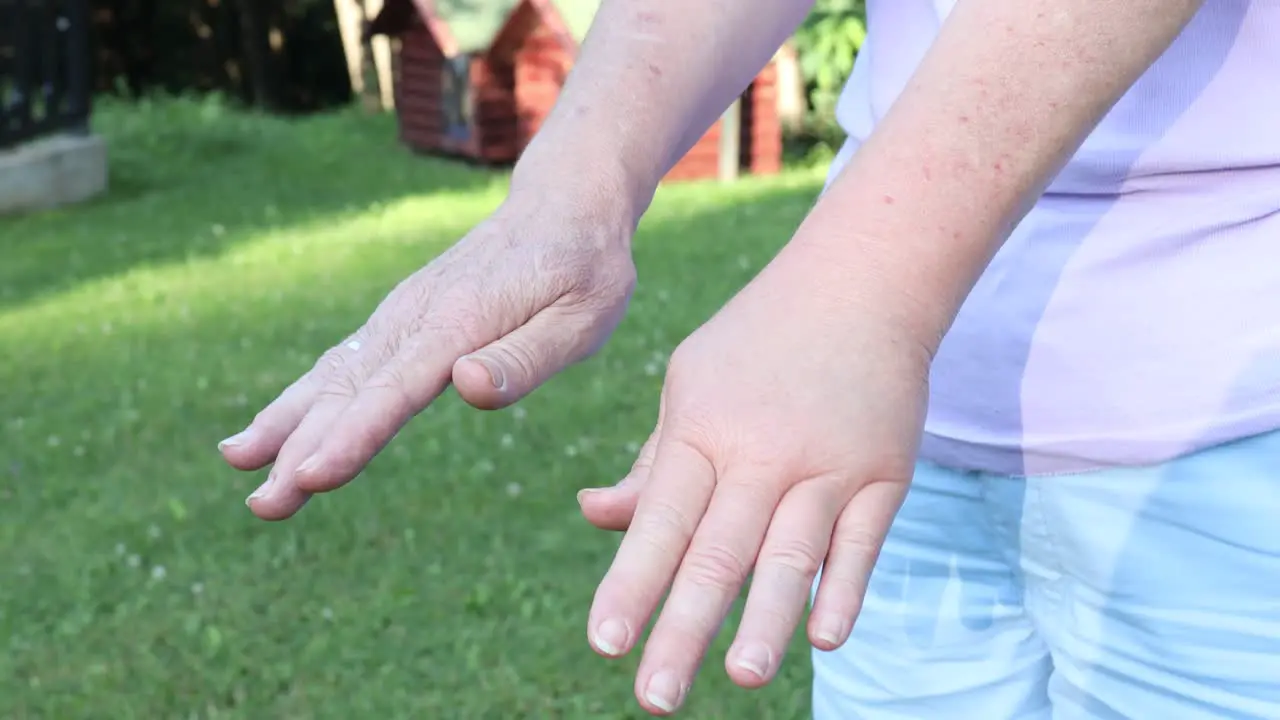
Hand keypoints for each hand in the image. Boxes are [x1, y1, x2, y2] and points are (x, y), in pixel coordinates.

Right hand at [219, 179, 638, 519]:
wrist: (564, 206)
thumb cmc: (585, 270)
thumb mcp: (583, 317)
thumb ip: (525, 357)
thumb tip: (465, 386)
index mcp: (463, 320)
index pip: (398, 387)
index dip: (353, 435)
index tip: (310, 476)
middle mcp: (417, 316)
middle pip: (349, 387)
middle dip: (300, 446)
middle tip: (262, 504)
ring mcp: (402, 315)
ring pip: (333, 373)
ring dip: (286, 422)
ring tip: (237, 462)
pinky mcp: (401, 319)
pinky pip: (343, 362)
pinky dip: (303, 397)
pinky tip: (273, 429)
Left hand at [577, 239, 931, 714]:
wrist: (861, 282)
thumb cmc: (758, 341)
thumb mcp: (689, 386)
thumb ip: (651, 463)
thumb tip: (592, 515)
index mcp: (703, 430)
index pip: (660, 521)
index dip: (631, 583)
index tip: (606, 644)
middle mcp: (761, 452)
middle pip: (718, 552)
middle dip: (683, 629)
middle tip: (655, 698)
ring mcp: (828, 464)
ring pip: (791, 553)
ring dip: (766, 620)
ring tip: (740, 675)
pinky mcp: (884, 473)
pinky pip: (863, 542)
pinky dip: (845, 588)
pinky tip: (826, 636)